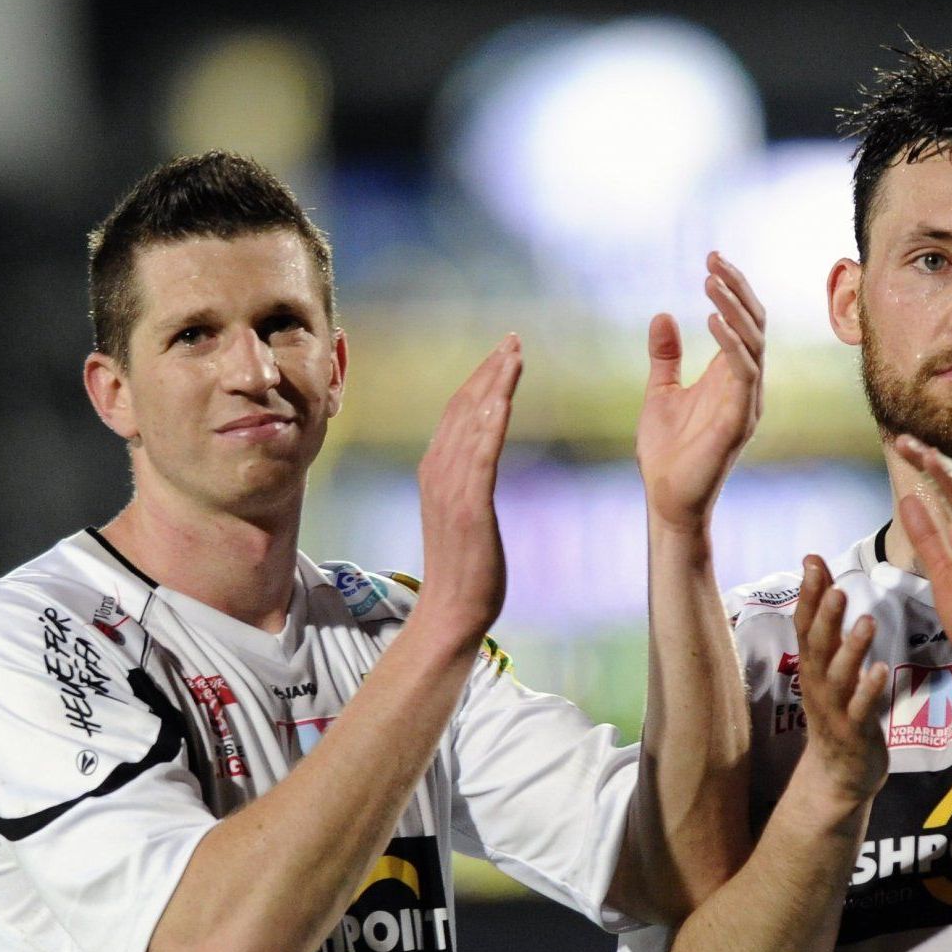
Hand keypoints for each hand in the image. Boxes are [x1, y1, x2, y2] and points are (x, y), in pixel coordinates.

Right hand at [413, 335, 520, 647]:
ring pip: (471, 423)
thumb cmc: (465, 570)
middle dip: (488, 370)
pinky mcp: (468, 506)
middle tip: (512, 340)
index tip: (501, 354)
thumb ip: (468, 485)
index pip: (457, 413)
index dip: (479, 380)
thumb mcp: (464, 516)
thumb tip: (480, 465)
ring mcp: (450, 488)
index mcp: (437, 472)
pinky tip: (505, 400)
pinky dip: (490, 424)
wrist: (452, 611)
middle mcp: (438, 472)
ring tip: (514, 355)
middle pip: (463, 407)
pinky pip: (480, 457)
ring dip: (493, 386)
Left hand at [637, 252, 764, 531]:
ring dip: (734, 308)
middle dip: (736, 289)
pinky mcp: (739, 420)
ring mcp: (747, 402)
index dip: (733, 290)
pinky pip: (744, 372)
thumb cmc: (668, 451)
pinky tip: (711, 319)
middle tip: (713, 260)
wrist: (666, 498)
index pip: (744, 323)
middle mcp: (746, 386)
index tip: (711, 259)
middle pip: (754, 325)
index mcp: (731, 377)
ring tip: (711, 280)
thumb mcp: (660, 392)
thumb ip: (665, 357)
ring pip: (754, 343)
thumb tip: (663, 315)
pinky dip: (731, 343)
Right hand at [793, 556, 889, 803]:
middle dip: (825, 616)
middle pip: (817, 646)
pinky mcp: (853, 733)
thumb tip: (815, 569)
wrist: (838, 776)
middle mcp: (817, 684)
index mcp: (812, 665)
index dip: (809, 593)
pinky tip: (879, 671)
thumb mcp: (827, 665)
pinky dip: (867, 691)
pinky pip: (860, 710)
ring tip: (866, 621)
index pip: (805, 624)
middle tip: (836, 587)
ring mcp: (834, 709)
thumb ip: (824, 621)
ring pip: (839, 676)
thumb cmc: (837, 710)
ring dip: (851, 650)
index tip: (812, 561)